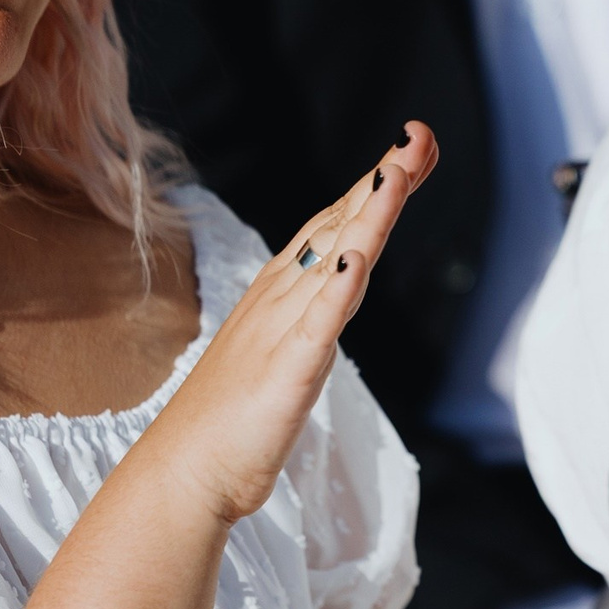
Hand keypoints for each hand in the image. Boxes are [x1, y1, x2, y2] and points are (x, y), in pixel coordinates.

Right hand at [171, 124, 438, 521]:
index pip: (335, 224)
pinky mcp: (288, 370)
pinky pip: (319, 322)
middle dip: (385, 180)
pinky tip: (360, 257)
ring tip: (401, 169)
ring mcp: (283, 330)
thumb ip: (309, 313)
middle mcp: (283, 299)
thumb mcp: (283, 351)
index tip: (412, 151)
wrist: (185, 471)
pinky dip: (341, 287)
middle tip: (422, 136)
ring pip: (336, 260)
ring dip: (371, 214)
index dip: (374, 186)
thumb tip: (338, 281)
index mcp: (282, 293)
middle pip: (341, 226)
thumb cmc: (232, 419)